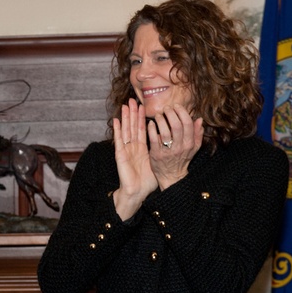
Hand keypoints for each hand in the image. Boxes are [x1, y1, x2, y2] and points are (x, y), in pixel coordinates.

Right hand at [111, 98, 157, 219]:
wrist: (137, 191)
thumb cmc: (147, 180)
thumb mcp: (158, 162)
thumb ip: (164, 150)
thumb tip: (175, 142)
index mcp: (141, 148)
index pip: (142, 129)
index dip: (142, 118)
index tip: (143, 106)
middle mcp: (133, 147)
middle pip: (133, 127)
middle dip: (133, 113)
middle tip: (132, 100)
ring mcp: (126, 150)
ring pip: (126, 130)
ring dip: (125, 118)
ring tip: (124, 106)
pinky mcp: (121, 155)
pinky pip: (119, 140)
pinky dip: (117, 130)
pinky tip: (116, 121)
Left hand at [148, 104, 202, 189]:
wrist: (171, 176)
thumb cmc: (182, 159)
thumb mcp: (194, 148)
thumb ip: (197, 134)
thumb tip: (199, 119)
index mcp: (189, 143)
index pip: (187, 123)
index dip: (182, 112)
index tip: (176, 106)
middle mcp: (180, 146)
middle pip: (177, 125)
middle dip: (171, 113)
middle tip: (166, 108)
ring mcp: (167, 151)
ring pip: (165, 131)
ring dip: (161, 120)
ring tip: (158, 115)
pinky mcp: (156, 154)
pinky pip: (153, 138)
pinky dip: (152, 129)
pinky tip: (151, 123)